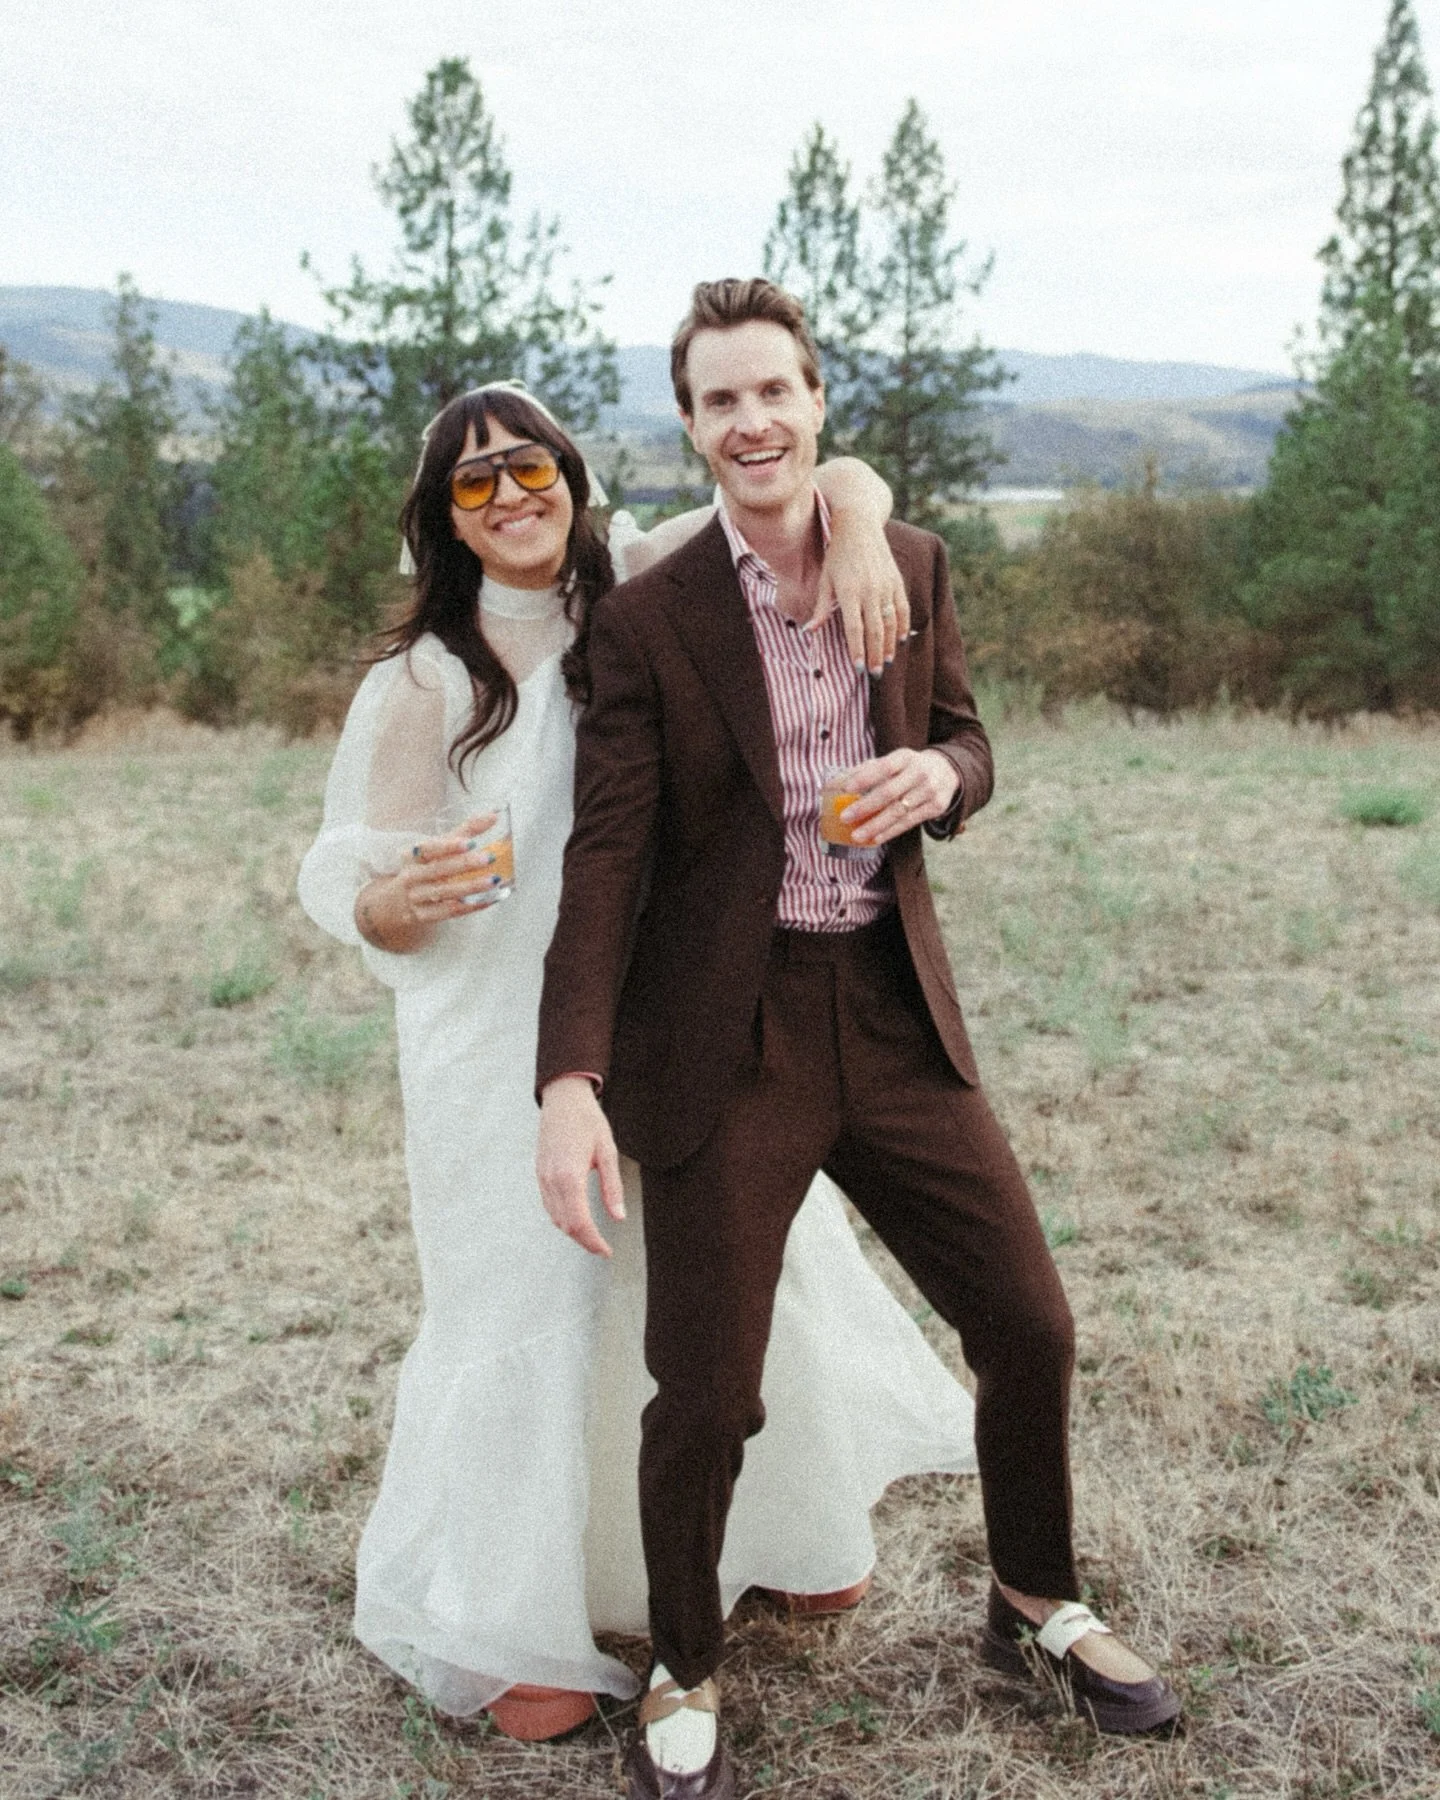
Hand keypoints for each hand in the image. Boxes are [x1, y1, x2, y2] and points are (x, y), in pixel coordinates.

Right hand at [394, 812, 503, 919]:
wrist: (398, 901)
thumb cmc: (426, 867)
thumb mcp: (438, 848)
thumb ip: (466, 831)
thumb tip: (493, 815)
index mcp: (412, 855)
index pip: (428, 849)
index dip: (448, 846)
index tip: (471, 842)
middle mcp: (411, 876)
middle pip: (438, 870)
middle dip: (464, 864)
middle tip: (490, 858)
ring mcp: (416, 898)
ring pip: (445, 893)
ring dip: (471, 887)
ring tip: (494, 880)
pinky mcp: (423, 916)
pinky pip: (450, 911)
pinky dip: (471, 906)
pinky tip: (490, 899)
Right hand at [536, 1076, 625, 1258]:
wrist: (562, 1098)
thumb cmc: (588, 1120)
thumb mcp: (608, 1152)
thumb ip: (612, 1187)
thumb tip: (618, 1217)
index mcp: (569, 1176)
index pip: (579, 1221)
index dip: (593, 1241)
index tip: (606, 1251)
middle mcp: (551, 1180)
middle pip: (565, 1224)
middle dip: (584, 1241)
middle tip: (602, 1248)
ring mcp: (542, 1177)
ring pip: (555, 1217)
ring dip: (573, 1231)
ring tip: (592, 1237)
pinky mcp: (540, 1173)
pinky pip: (549, 1205)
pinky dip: (562, 1218)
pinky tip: (576, 1218)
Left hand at [809, 515, 909, 674]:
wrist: (859, 526)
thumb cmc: (837, 556)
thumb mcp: (825, 580)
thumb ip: (821, 608)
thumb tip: (809, 632)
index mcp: (849, 592)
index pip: (854, 628)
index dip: (857, 649)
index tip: (859, 667)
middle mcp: (869, 591)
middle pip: (874, 630)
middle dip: (875, 655)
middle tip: (874, 674)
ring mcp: (885, 586)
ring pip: (890, 622)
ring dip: (889, 645)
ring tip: (887, 662)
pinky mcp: (896, 581)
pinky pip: (902, 608)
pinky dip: (902, 626)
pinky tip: (900, 640)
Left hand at [842, 748, 959, 846]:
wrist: (947, 771)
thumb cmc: (908, 768)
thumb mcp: (892, 762)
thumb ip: (865, 771)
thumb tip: (832, 785)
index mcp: (905, 757)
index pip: (883, 767)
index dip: (864, 778)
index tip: (845, 789)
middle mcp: (919, 772)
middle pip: (889, 792)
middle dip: (865, 806)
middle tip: (845, 817)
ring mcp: (929, 790)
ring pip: (899, 812)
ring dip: (875, 825)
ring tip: (856, 835)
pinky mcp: (935, 807)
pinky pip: (909, 822)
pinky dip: (890, 832)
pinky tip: (875, 838)